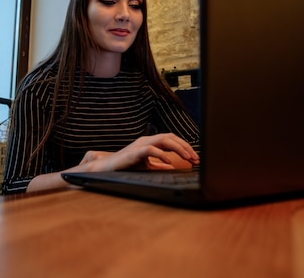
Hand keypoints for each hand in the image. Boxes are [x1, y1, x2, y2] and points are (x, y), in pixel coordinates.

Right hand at [78, 133, 198, 171]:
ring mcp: (140, 144)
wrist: (108, 168)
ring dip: (178, 148)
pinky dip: (162, 154)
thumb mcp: (147, 166)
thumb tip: (172, 166)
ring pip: (164, 140)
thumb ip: (159, 165)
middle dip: (185, 146)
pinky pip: (151, 149)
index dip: (184, 146)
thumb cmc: (127, 166)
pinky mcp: (135, 152)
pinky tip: (170, 161)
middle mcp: (147, 139)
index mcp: (150, 141)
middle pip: (170, 137)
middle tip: (195, 158)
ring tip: (187, 158)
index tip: (194, 158)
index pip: (171, 139)